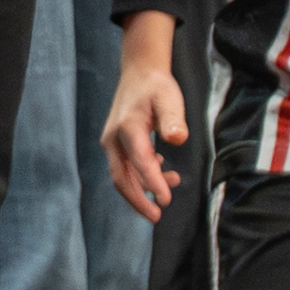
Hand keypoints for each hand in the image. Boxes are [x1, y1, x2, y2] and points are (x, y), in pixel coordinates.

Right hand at [102, 11, 186, 221]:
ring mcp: (112, 143)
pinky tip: (162, 174)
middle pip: (121, 178)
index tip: (166, 200)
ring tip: (166, 194)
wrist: (139, 74)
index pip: (140, 163)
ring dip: (141, 190)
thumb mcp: (169, 98)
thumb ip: (173, 119)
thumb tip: (178, 138)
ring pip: (122, 176)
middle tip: (156, 216)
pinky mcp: (115, 145)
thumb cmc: (157, 86)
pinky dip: (141, 178)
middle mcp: (114, 138)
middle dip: (138, 200)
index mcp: (128, 128)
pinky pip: (124, 169)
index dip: (152, 184)